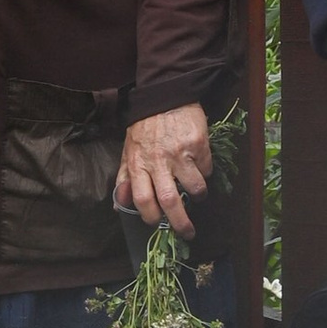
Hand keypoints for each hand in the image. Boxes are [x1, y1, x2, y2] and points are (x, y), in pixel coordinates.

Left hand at [115, 103, 212, 236]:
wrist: (165, 95)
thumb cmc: (145, 126)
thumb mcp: (128, 149)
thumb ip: (124, 177)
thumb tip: (120, 205)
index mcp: (138, 163)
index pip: (141, 199)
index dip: (150, 216)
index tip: (157, 223)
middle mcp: (158, 161)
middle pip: (169, 201)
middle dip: (180, 223)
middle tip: (187, 232)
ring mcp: (180, 153)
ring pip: (194, 188)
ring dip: (198, 195)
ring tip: (197, 194)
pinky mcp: (198, 144)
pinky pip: (206, 169)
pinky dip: (205, 172)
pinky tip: (199, 165)